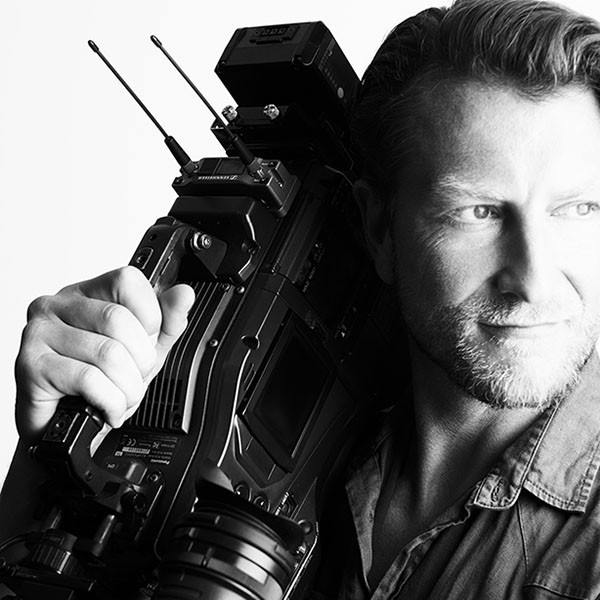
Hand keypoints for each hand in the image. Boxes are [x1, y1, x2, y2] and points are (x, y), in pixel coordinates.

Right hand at [14, 266, 194, 441]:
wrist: (64, 424)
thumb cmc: (98, 383)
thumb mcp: (143, 349)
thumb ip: (167, 321)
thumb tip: (183, 293)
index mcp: (87, 293)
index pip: (127, 279)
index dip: (150, 315)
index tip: (147, 340)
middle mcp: (58, 305)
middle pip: (119, 320)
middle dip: (141, 360)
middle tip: (135, 377)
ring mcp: (40, 332)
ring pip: (108, 353)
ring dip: (127, 387)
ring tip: (122, 396)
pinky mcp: (31, 365)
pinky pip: (89, 379)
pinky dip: (110, 401)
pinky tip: (107, 408)